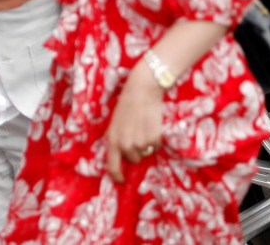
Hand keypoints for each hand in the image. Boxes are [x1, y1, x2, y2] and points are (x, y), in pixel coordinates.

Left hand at [104, 61, 163, 182]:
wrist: (142, 89)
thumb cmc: (127, 104)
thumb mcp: (115, 122)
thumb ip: (117, 139)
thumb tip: (123, 155)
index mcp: (112, 140)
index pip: (112, 165)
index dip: (116, 175)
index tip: (121, 180)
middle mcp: (125, 144)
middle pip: (134, 158)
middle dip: (137, 149)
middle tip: (137, 131)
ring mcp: (140, 143)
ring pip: (146, 151)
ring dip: (147, 142)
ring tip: (144, 125)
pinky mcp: (154, 139)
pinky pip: (157, 145)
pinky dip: (156, 137)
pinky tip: (152, 124)